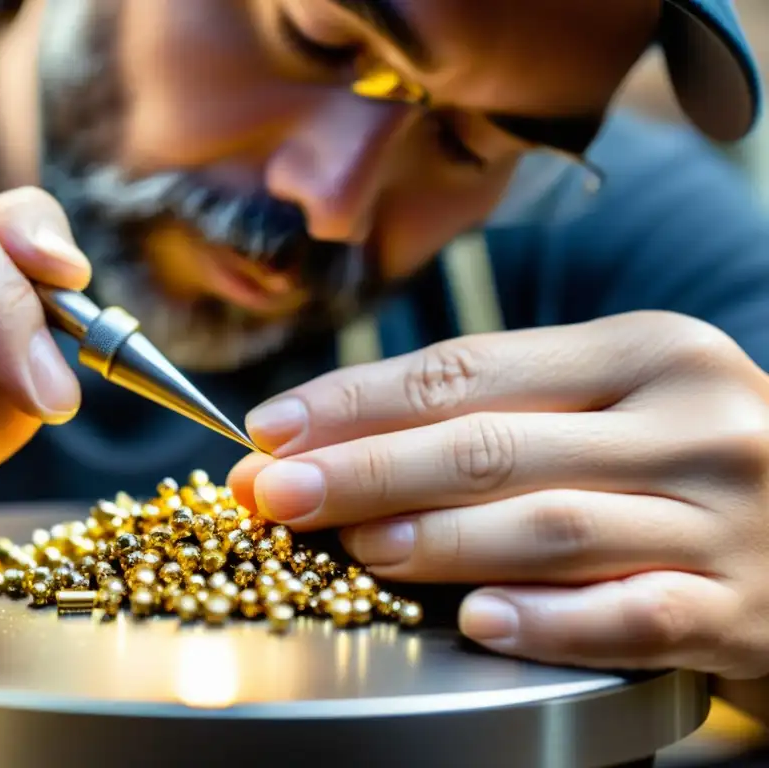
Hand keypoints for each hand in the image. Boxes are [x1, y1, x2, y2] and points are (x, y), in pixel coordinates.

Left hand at [229, 311, 768, 678]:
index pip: (467, 368)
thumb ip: (497, 412)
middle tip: (278, 493)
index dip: (356, 401)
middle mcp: (686, 422)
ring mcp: (720, 517)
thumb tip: (339, 438)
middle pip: (491, 444)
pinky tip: (477, 620)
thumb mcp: (612, 400)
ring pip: (550, 525)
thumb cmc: (683, 454)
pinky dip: (548, 621)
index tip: (272, 427)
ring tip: (355, 546)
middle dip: (366, 469)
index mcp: (642, 350)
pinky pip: (633, 616)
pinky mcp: (740, 606)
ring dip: (437, 538)